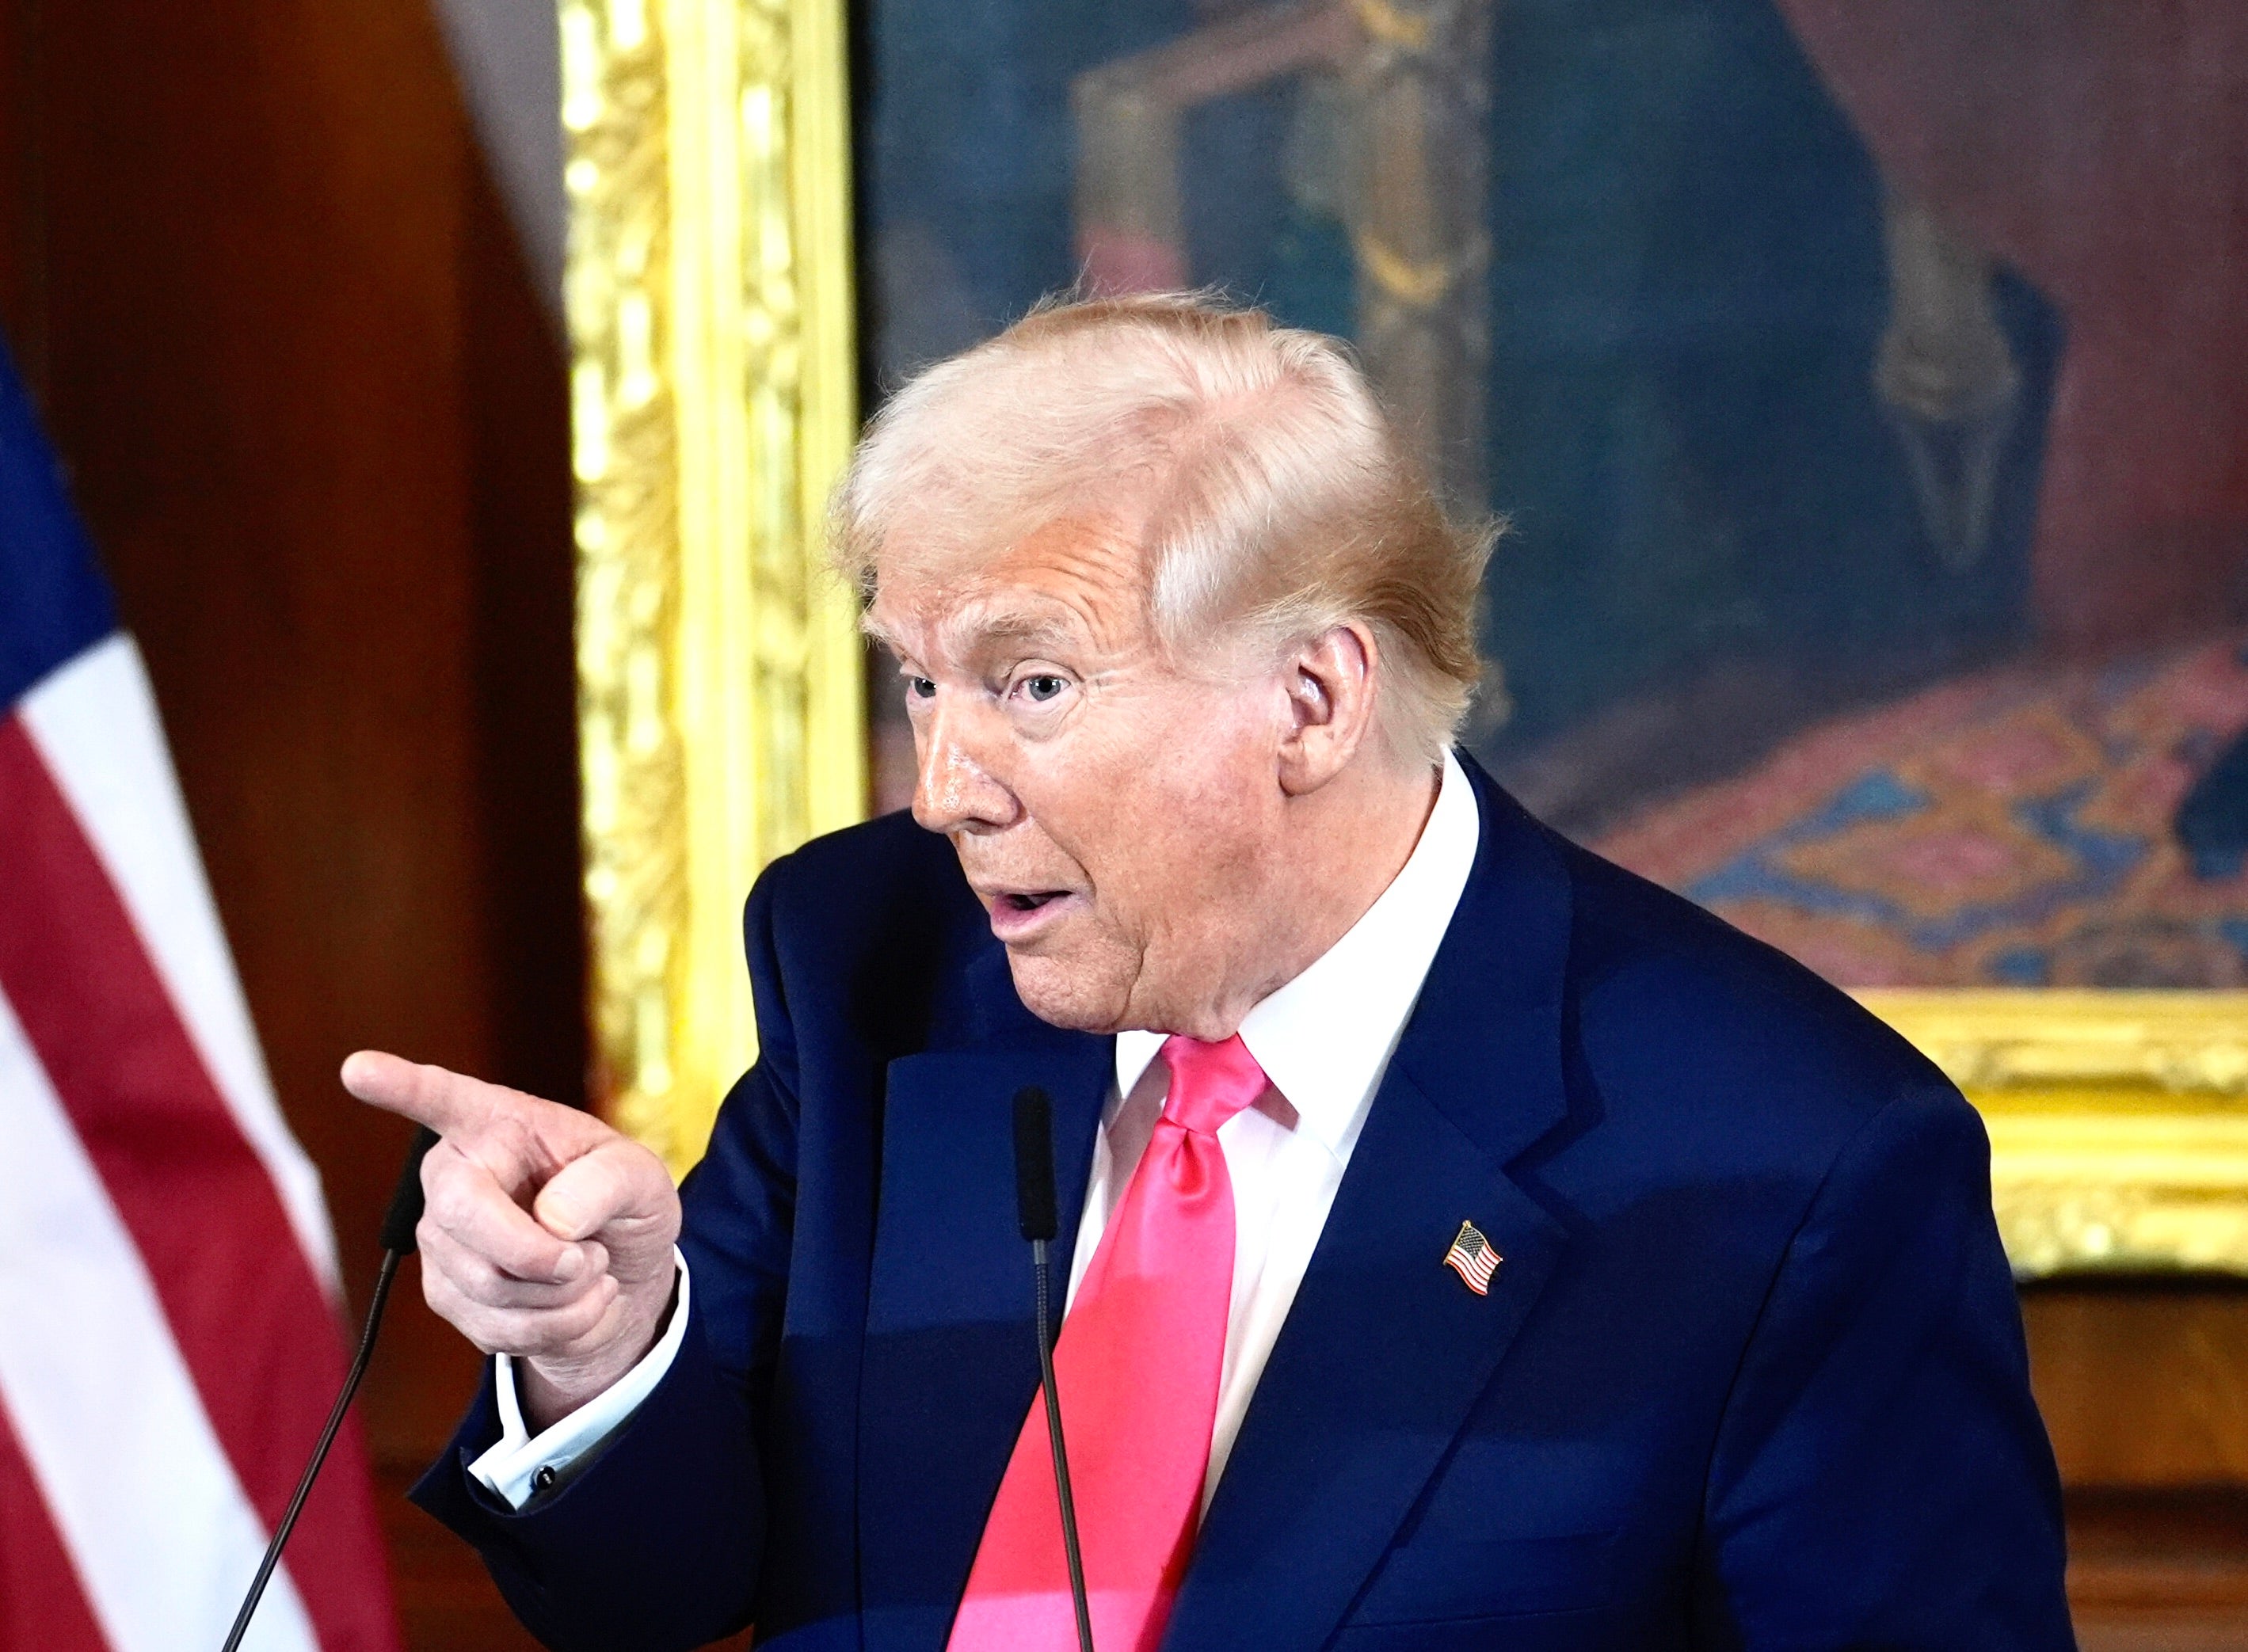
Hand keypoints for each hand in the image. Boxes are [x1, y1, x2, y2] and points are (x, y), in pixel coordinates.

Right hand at [341, 1051, 682, 1426]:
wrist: (619, 1273)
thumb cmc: (622, 1205)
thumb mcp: (642, 1178)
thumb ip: (607, 1183)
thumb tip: (552, 1219)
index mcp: (500, 1125)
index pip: (441, 1099)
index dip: (400, 1087)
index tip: (359, 1069)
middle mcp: (457, 1173)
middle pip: (463, 1214)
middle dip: (536, 1253)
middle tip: (589, 1257)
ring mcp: (442, 1237)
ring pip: (487, 1284)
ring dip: (562, 1295)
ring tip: (588, 1268)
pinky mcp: (447, 1293)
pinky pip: (496, 1329)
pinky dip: (556, 1327)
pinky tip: (573, 1301)